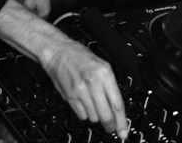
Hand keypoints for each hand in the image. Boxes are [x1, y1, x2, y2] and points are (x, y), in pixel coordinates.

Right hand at [0, 0, 127, 137]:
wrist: (57, 51)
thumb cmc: (79, 56)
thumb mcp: (101, 65)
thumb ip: (110, 86)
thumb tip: (116, 108)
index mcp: (104, 73)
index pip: (117, 104)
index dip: (122, 122)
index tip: (123, 131)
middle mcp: (94, 82)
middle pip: (106, 115)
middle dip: (109, 125)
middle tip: (110, 127)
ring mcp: (81, 91)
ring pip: (94, 117)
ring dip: (95, 115)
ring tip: (93, 104)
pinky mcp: (70, 97)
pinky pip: (82, 115)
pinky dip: (84, 112)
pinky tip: (83, 102)